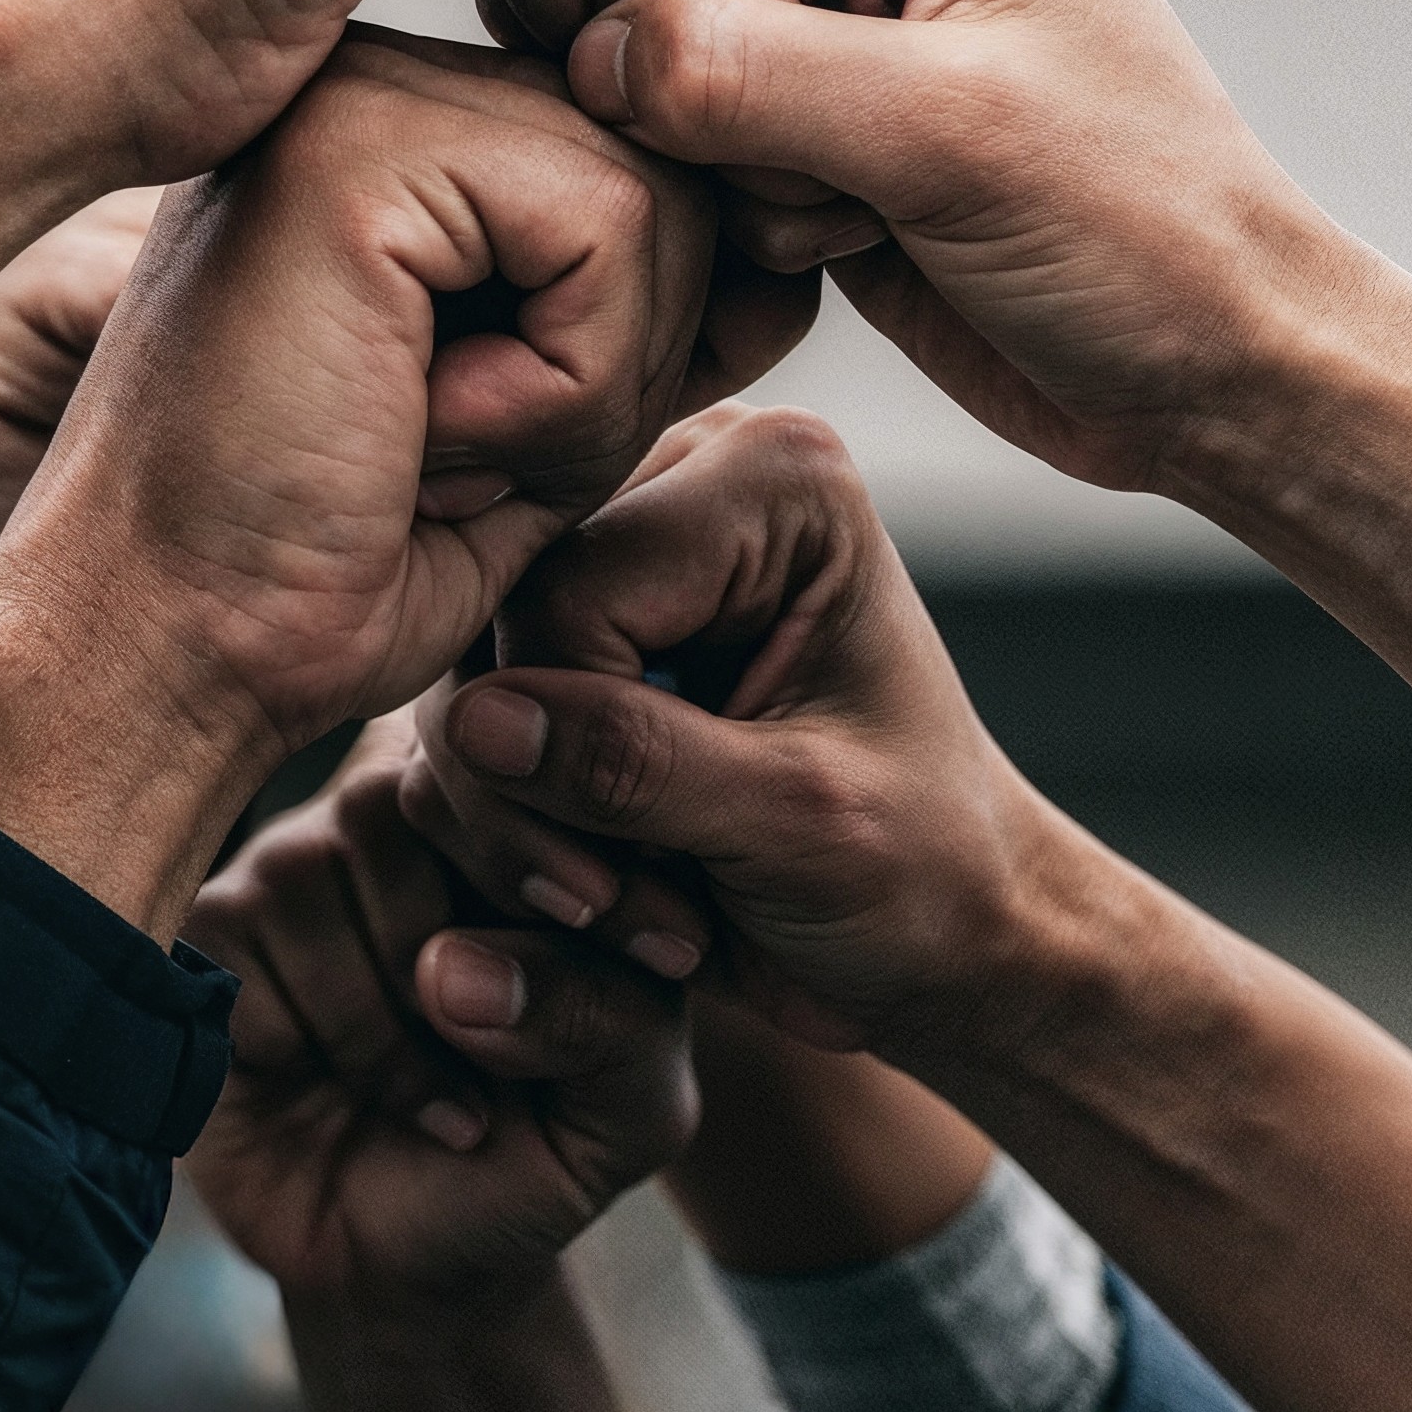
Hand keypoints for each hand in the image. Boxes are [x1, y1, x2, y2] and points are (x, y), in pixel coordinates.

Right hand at [0, 30, 811, 936]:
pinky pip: (608, 227)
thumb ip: (648, 311)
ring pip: (655, 193)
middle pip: (670, 166)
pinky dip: (561, 383)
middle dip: (625, 358)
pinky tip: (417, 426)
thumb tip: (788, 234)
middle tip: (453, 448)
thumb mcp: (542, 420)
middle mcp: (369, 71)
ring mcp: (352, 86)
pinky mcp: (357, 143)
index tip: (505, 440)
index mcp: (395, 122)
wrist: (161, 654)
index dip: (646, 330)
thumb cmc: (326, 567)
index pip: (645, 160)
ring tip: (428, 436)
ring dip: (591, 380)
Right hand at [188, 724, 695, 1318]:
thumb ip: (613, 1011)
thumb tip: (458, 967)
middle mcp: (398, 804)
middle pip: (405, 788)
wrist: (420, 1265)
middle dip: (462, 931)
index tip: (586, 918)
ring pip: (322, 862)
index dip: (542, 831)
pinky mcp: (213, 934)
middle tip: (499, 1042)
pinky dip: (330, 1040)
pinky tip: (378, 1098)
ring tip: (450, 1097)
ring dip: (397, 1013)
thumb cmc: (538, 1152)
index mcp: (519, 808)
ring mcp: (293, 861)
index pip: (516, 748)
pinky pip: (253, 941)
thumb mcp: (632, 1104)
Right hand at [404, 401, 1058, 1056]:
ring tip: (650, 911)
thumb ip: (639, 767)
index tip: (662, 868)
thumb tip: (477, 723)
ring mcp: (620, 556)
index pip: (570, 591)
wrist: (943, 933)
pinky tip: (613, 891)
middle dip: (545, 796)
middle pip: (500, 628)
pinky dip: (524, 831)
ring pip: (468, 685)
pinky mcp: (576, 641)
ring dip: (533, 831)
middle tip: (638, 907)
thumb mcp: (801, 824)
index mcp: (773, 478)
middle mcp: (684, 480)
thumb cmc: (922, 871)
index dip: (578, 743)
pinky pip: (475, 726)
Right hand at [489, 0, 1333, 502]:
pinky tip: (849, 216)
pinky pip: (659, 117)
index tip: (860, 145)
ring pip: (623, 53)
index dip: (709, 69)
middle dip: (713, 108)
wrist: (1197, 351)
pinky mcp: (793, 55)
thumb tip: (585, 52)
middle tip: (860, 168)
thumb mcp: (947, 139)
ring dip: (726, 163)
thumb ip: (743, 74)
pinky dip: (732, 193)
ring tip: (868, 192)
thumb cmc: (1134, 229)